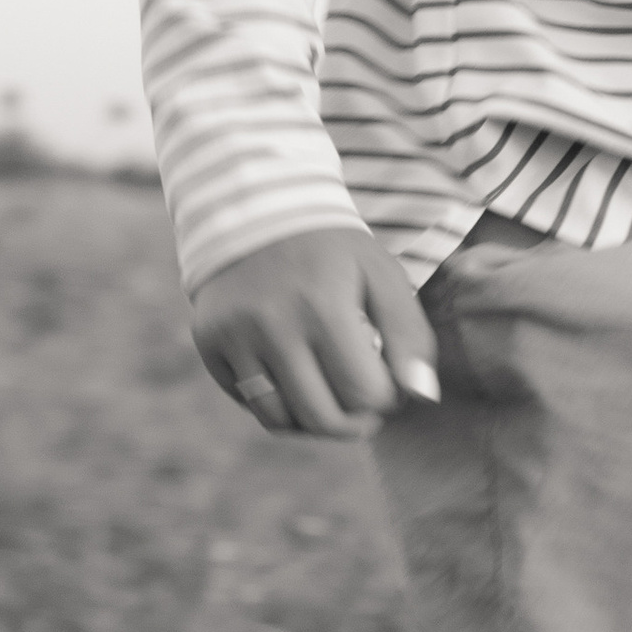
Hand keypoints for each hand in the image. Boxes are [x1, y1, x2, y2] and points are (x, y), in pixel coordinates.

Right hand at [191, 226, 440, 440]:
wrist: (257, 208)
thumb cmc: (333, 250)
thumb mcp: (382, 275)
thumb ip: (411, 335)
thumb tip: (422, 396)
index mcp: (323, 306)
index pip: (365, 394)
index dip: (387, 399)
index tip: (387, 381)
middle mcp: (272, 325)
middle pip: (322, 418)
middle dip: (354, 423)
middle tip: (363, 404)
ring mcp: (234, 336)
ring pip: (279, 420)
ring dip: (314, 421)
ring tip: (332, 397)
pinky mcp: (209, 343)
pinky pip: (248, 402)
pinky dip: (278, 403)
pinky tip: (296, 378)